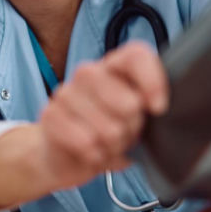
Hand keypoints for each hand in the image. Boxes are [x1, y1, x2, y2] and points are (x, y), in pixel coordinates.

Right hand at [38, 41, 168, 188]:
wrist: (65, 156)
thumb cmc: (108, 131)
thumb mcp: (137, 117)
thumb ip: (151, 105)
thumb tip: (160, 107)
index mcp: (115, 66)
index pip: (136, 55)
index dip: (152, 81)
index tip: (158, 108)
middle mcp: (89, 73)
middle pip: (129, 102)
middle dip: (133, 128)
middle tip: (126, 132)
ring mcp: (66, 92)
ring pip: (109, 129)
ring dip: (114, 146)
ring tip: (107, 144)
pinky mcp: (50, 115)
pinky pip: (86, 142)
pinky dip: (96, 156)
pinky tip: (92, 152)